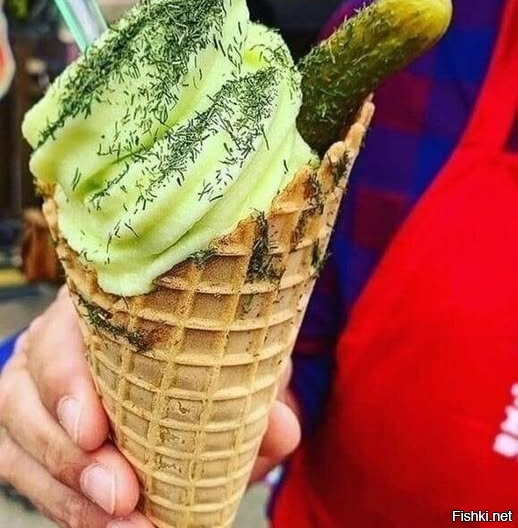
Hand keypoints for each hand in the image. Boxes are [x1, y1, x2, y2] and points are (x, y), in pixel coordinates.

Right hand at [0, 286, 300, 526]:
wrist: (154, 360)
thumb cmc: (189, 346)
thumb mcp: (224, 352)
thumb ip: (254, 383)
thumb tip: (280, 428)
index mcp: (94, 309)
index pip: (63, 331)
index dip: (69, 381)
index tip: (96, 430)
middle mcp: (49, 345)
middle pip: (26, 395)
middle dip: (70, 454)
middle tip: (120, 493)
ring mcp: (31, 392)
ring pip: (17, 442)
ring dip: (66, 492)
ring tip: (121, 520)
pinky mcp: (27, 436)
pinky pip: (25, 474)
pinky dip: (64, 505)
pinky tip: (104, 523)